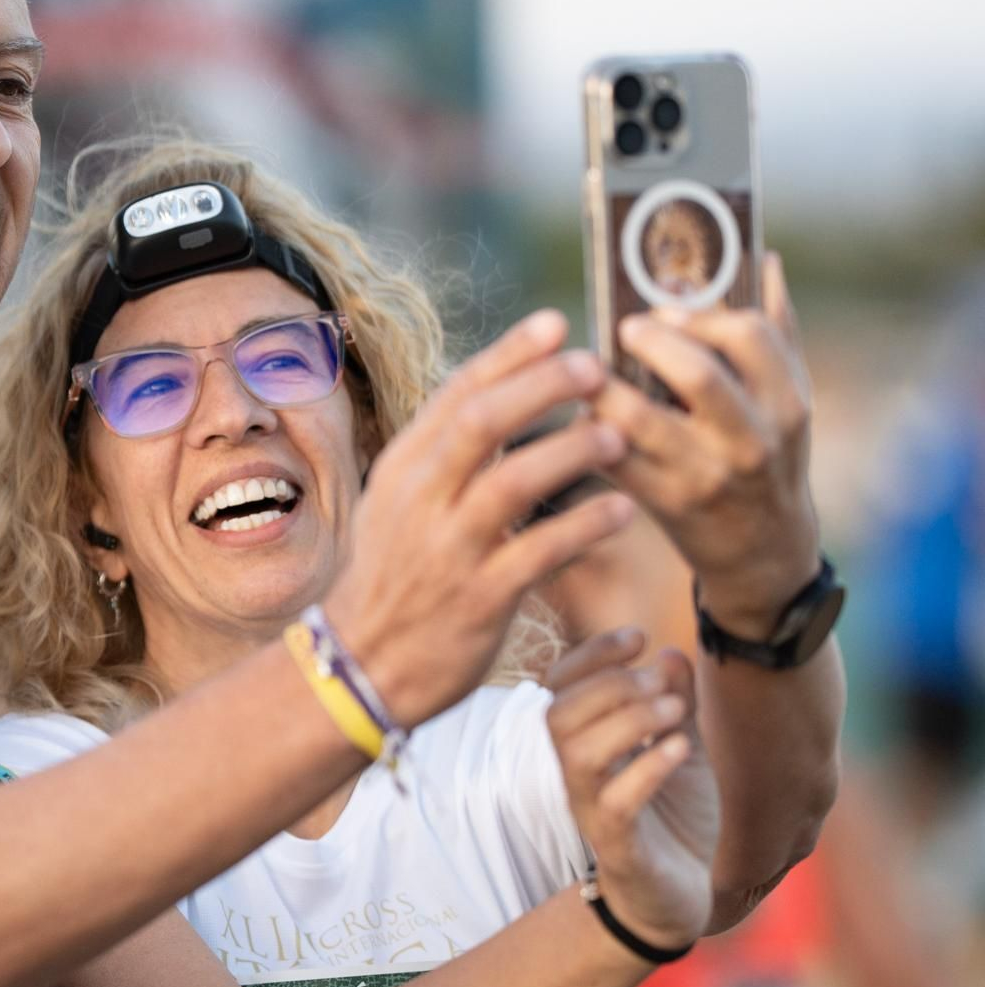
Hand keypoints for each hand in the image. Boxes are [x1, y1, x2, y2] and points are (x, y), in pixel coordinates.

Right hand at [329, 311, 635, 728]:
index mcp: (404, 467)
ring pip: (512, 483)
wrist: (364, 665)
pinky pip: (540, 553)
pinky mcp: (479, 599)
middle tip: (596, 367)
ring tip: (618, 435)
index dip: (509, 354)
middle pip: (482, 423)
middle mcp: (421, 500)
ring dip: (570, 452)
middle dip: (542, 386)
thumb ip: (444, 451)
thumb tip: (499, 388)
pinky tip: (622, 509)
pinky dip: (584, 527)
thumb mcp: (399, 502)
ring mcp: (448, 550)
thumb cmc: (395, 575)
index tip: (557, 321)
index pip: (457, 393)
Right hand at [545, 630, 718, 950]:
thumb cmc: (674, 820)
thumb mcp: (682, 750)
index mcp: (585, 744)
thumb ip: (676, 703)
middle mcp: (578, 776)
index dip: (590, 654)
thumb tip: (669, 653)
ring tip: (675, 713)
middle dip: (611, 685)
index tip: (637, 637)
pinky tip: (681, 749)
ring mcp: (593, 811)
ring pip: (578, 755)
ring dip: (627, 721)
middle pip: (558, 715)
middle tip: (661, 684)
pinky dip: (647, 769)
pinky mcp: (619, 848)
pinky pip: (616, 804)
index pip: (559, 686)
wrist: (681, 897)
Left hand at [592, 254, 819, 637]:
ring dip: (603, 387)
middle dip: (651, 341)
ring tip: (590, 369)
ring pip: (638, 419)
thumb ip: (777, 327)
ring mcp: (706, 475)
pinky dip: (590, 430)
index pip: (747, 334)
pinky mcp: (665, 505)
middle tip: (625, 330)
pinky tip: (585, 414)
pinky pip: (612, 458)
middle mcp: (751, 439)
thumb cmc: (771, 453)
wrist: (765, 551)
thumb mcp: (788, 397)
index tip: (665, 305)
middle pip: (697, 372)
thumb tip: (761, 256)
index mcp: (786, 401)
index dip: (700, 312)